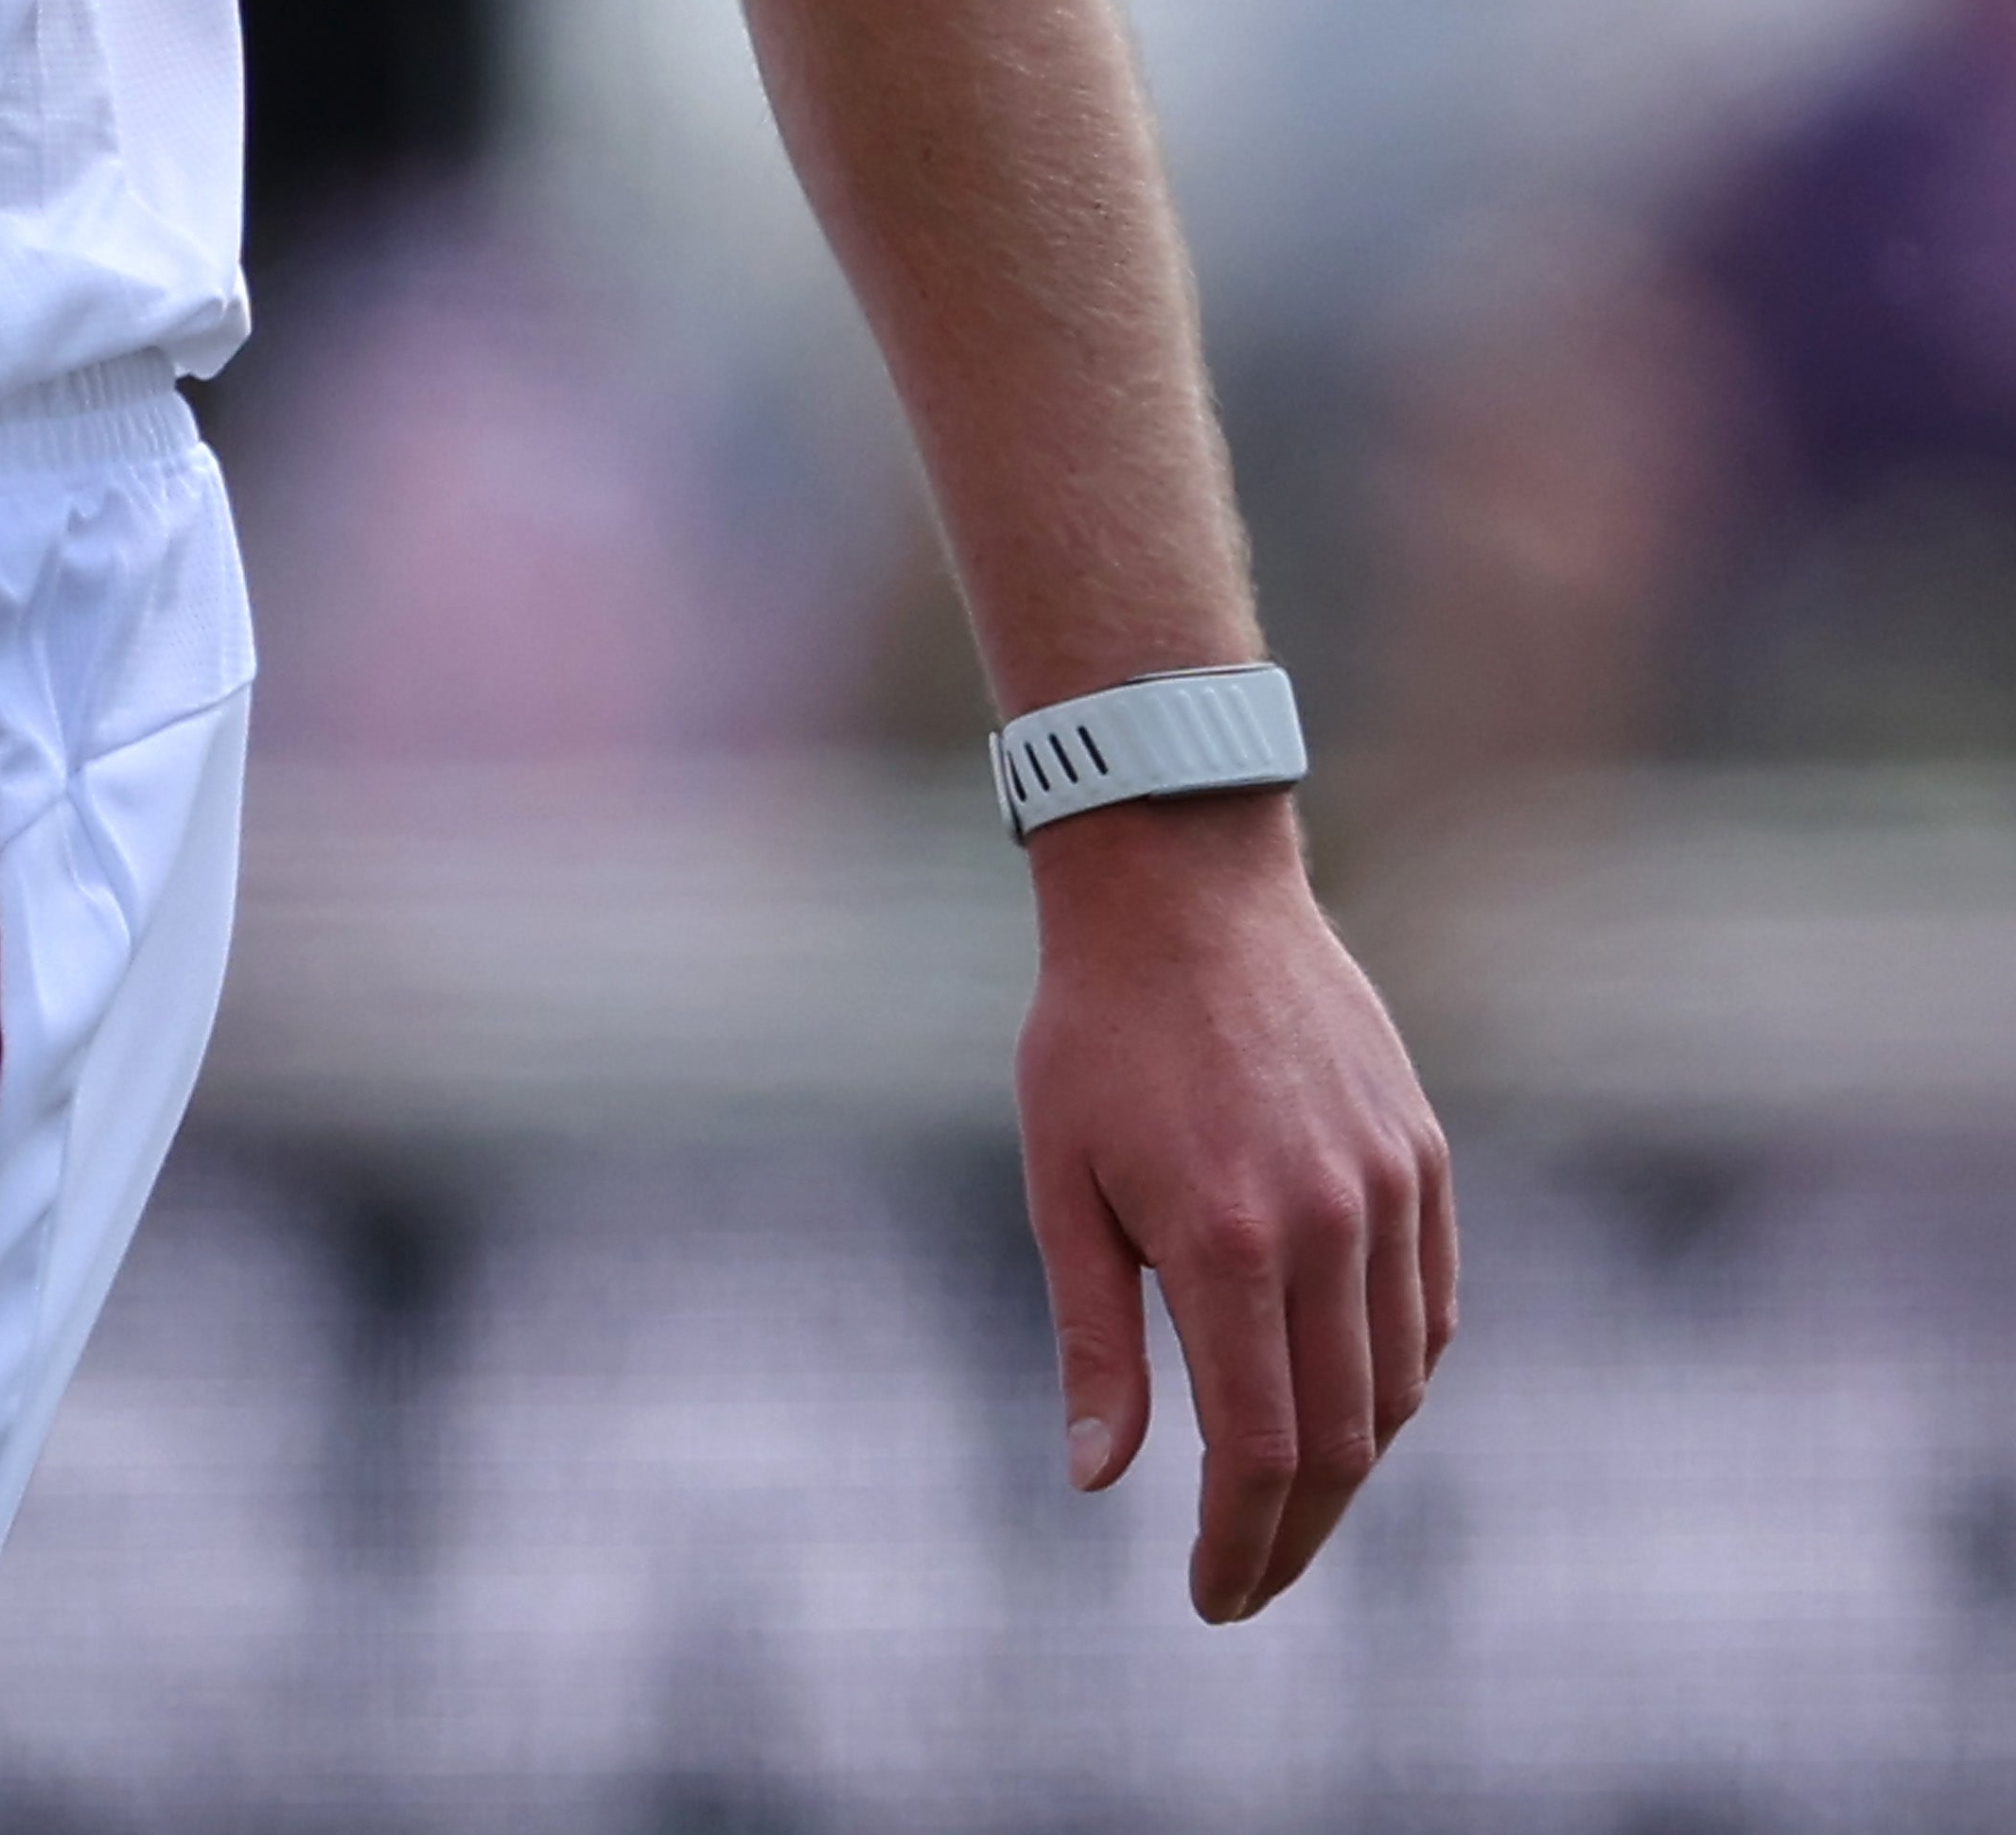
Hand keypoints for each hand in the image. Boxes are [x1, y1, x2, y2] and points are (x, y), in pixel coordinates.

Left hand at [1013, 788, 1453, 1617]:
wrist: (1183, 891)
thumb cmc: (1094, 1037)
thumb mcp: (1059, 1185)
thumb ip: (1094, 1340)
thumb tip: (1101, 1482)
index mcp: (1226, 1242)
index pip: (1259, 1447)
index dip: (1242, 1541)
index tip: (1214, 1600)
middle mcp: (1328, 1227)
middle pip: (1343, 1439)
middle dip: (1295, 1533)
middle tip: (1247, 1584)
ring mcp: (1391, 1192)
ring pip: (1399, 1384)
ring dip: (1351, 1467)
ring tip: (1284, 1510)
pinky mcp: (1425, 1160)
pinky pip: (1430, 1312)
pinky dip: (1397, 1380)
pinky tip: (1348, 1409)